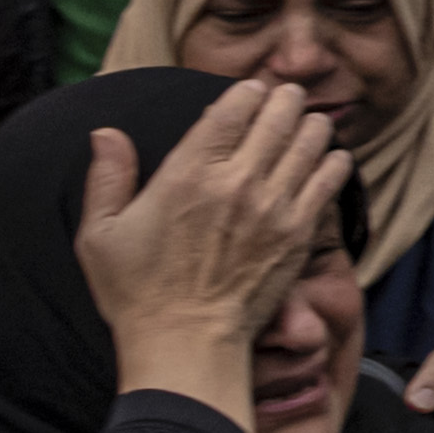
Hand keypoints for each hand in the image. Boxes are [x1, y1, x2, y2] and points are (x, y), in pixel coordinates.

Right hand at [75, 78, 344, 411]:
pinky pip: (327, 184)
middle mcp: (234, 183)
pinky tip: (334, 156)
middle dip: (283, 100)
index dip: (246, 94)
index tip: (252, 89)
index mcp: (186, 174)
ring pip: (307, 144)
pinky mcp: (298, 234)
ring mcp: (272, 207)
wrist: (187, 342)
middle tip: (287, 94)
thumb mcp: (100, 234)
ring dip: (311, 125)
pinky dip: (334, 163)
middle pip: (274, 119)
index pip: (229, 111)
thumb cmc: (137, 293)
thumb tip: (105, 132)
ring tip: (311, 120)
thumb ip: (107, 178)